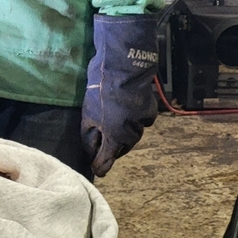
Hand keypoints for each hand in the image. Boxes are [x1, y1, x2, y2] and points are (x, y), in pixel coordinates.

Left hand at [81, 13, 158, 176]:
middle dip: (111, 147)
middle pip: (120, 148)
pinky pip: (140, 120)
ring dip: (122, 133)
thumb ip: (90, 135)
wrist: (123, 68)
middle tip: (101, 142)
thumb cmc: (101, 90)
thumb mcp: (88, 113)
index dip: (100, 166)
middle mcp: (131, 135)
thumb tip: (91, 151)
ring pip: (131, 135)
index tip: (96, 170)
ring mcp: (142, 123)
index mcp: (115, 138)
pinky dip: (133, 118)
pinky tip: (125, 109)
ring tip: (112, 123)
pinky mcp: (150, 110)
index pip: (107, 161)